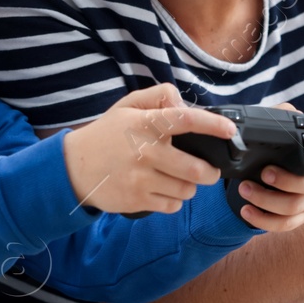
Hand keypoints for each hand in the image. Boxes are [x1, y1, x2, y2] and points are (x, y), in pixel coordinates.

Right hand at [62, 84, 233, 214]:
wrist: (73, 167)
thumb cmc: (107, 135)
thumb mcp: (128, 106)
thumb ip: (159, 96)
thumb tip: (185, 105)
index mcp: (144, 124)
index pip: (185, 120)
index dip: (212, 125)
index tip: (230, 130)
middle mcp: (144, 152)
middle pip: (195, 169)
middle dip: (210, 172)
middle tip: (209, 169)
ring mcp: (140, 179)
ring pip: (186, 190)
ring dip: (190, 186)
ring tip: (178, 178)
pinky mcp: (136, 201)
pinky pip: (172, 205)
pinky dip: (174, 199)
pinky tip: (162, 189)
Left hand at [233, 102, 303, 232]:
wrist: (255, 178)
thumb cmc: (268, 153)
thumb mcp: (269, 131)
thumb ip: (277, 117)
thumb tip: (282, 115)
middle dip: (286, 180)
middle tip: (263, 173)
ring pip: (295, 206)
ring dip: (266, 199)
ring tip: (244, 189)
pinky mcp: (299, 216)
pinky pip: (285, 224)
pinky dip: (263, 219)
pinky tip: (246, 211)